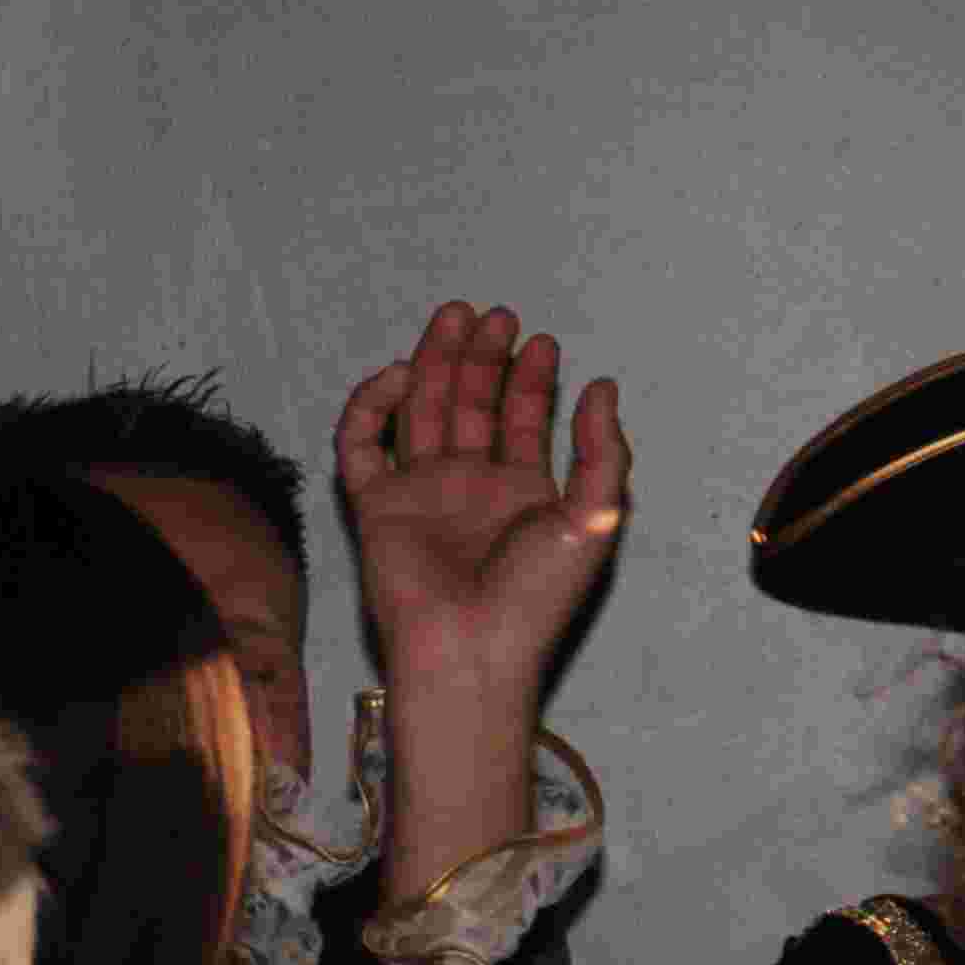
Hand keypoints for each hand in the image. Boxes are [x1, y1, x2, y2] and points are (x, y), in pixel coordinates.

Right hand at [336, 299, 630, 692]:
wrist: (469, 648)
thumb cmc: (535, 597)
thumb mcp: (596, 518)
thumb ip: (603, 451)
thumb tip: (600, 387)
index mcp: (522, 494)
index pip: (523, 421)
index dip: (531, 380)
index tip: (541, 342)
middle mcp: (469, 488)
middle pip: (470, 406)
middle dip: (483, 359)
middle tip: (496, 317)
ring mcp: (420, 494)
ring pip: (421, 412)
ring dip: (435, 363)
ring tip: (454, 318)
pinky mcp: (375, 506)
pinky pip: (361, 446)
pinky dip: (373, 407)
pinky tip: (401, 377)